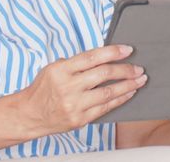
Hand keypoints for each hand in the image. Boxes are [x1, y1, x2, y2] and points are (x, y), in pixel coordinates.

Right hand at [16, 44, 146, 136]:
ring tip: (139, 80)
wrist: (29, 115)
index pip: (92, 57)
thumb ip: (75, 63)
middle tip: (138, 67)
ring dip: (128, 85)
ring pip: (108, 92)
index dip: (112, 52)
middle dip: (125, 70)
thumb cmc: (43, 89)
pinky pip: (105, 108)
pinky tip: (129, 93)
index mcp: (61, 70)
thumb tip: (102, 56)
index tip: (128, 49)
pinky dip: (120, 99)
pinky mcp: (79, 119)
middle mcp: (68, 87)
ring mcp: (74, 105)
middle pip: (103, 74)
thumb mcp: (53, 68)